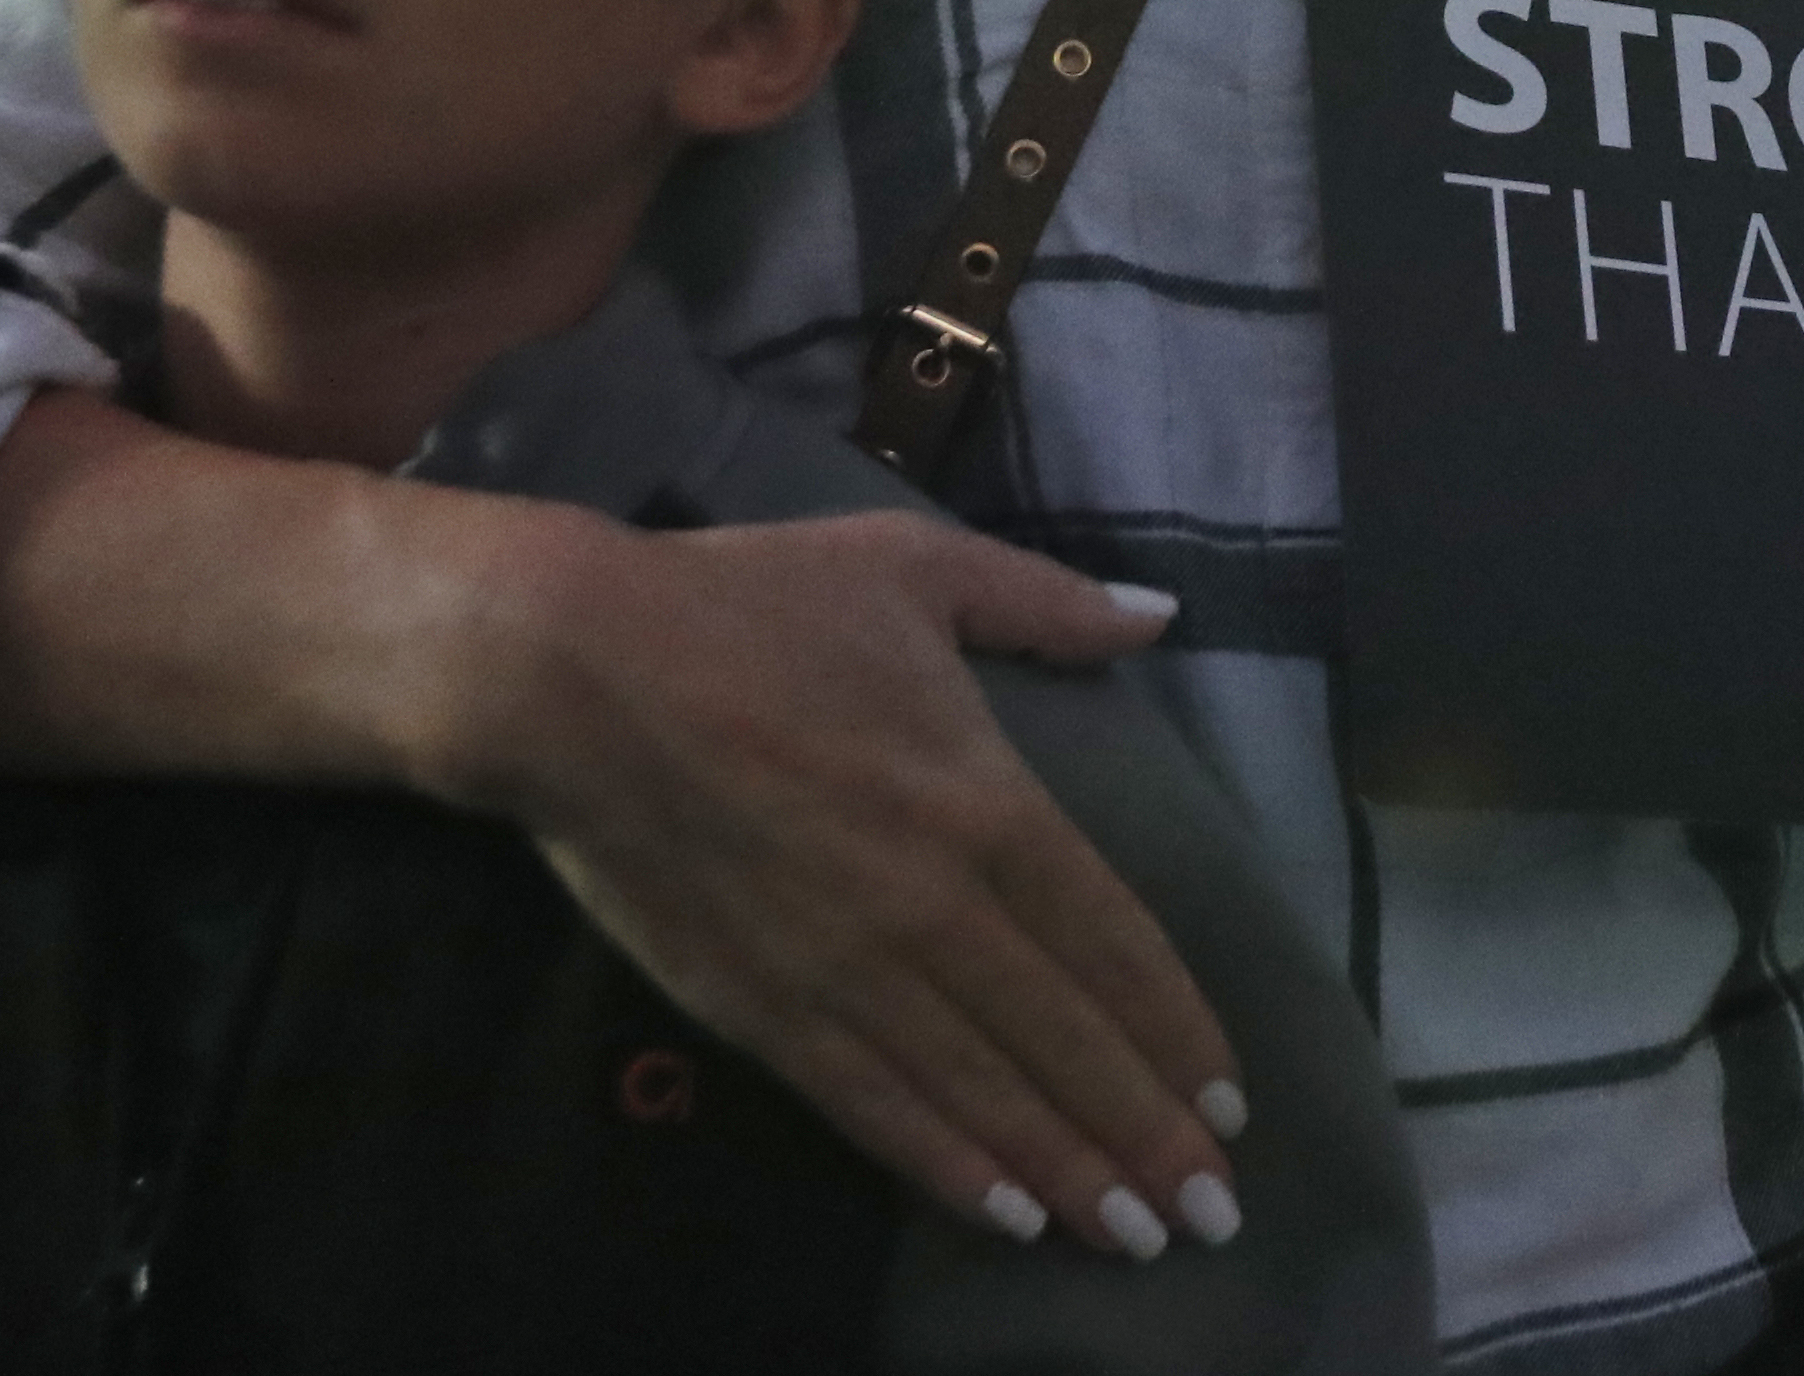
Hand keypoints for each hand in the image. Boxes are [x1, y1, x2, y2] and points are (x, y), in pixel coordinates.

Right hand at [459, 511, 1240, 1258]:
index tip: (1230, 1100)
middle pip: (1063, 1039)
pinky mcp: (758, 1009)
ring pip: (980, 1091)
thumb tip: (1157, 613)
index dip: (1176, 1028)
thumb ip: (1044, 603)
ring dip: (1064, 1172)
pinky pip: (871, 1105)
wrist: (573, 674)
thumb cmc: (751, 606)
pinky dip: (944, 1164)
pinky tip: (1002, 1214)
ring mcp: (843, 968)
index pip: (1112, 940)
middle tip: (1213, 1214)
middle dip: (1145, 1134)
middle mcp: (932, 905)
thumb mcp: (916, 566)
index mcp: (985, 801)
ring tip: (1134, 1238)